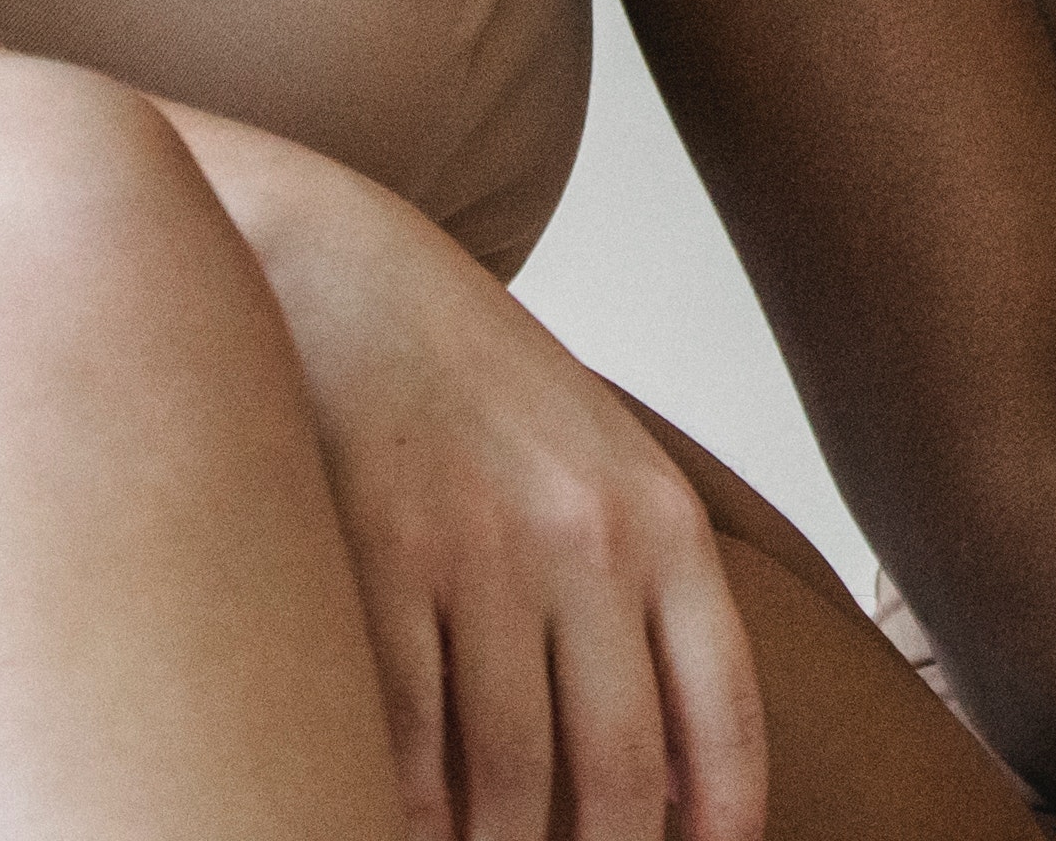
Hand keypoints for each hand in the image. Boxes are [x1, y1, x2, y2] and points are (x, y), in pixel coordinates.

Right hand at [235, 144, 767, 840]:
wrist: (334, 269)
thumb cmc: (474, 389)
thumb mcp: (597, 464)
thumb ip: (646, 603)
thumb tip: (682, 791)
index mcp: (657, 518)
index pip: (720, 711)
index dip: (721, 819)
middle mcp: (581, 537)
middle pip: (610, 775)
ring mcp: (472, 552)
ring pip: (500, 781)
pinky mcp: (365, 563)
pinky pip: (401, 742)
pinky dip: (404, 810)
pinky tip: (401, 825)